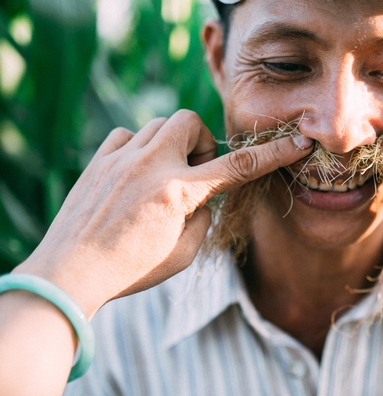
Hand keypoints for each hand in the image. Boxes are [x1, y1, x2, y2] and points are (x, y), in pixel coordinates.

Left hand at [14, 110, 311, 316]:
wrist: (70, 273)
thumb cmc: (131, 270)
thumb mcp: (182, 253)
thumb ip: (202, 217)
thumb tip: (202, 196)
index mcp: (177, 193)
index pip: (238, 167)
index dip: (273, 154)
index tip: (298, 143)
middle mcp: (150, 166)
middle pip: (190, 121)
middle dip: (200, 142)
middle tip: (193, 173)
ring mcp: (120, 159)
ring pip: (159, 124)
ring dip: (172, 145)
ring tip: (163, 178)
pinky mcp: (98, 161)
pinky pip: (127, 134)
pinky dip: (140, 148)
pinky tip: (136, 174)